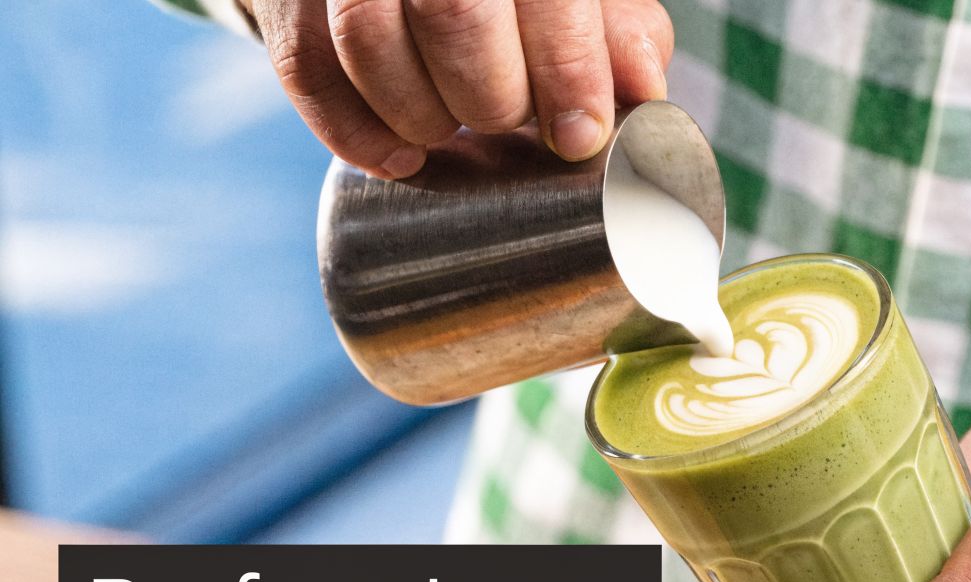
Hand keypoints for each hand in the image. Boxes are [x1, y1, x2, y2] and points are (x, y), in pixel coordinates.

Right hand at [239, 0, 672, 177]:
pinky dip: (355, 133)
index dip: (567, 69)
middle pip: (454, 15)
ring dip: (422, 118)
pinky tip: (401, 159)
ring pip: (369, 42)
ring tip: (453, 132)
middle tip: (506, 123)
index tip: (578, 136)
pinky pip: (308, 71)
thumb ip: (617, 32)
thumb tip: (643, 91)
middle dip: (492, 99)